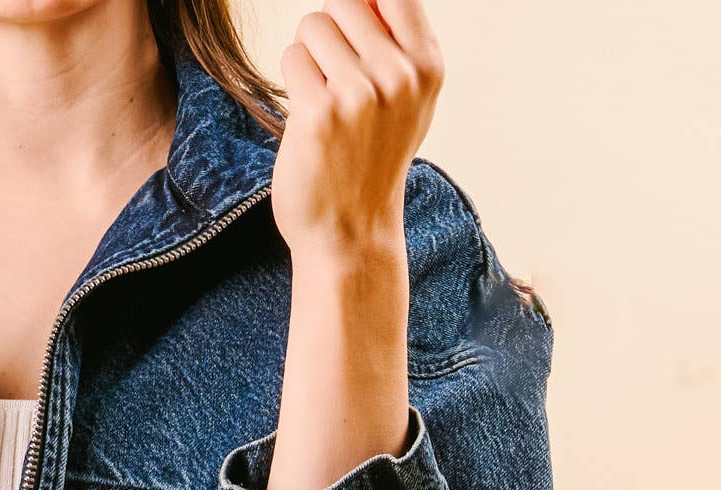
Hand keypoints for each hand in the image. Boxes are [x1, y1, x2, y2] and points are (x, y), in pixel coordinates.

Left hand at [273, 1, 443, 271]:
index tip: (353, 22)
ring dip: (308, 55)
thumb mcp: (408, 102)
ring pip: (313, 25)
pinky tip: (308, 117)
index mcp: (427, 66)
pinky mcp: (319, 113)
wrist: (350, 234)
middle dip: (330, 28)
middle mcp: (398, 75)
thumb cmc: (373, 162)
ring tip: (323, 97)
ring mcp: (359, 94)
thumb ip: (398, 43)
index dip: (364, 1)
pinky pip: (293, 59)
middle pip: (345, 0)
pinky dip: (294, 82)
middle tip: (334, 72)